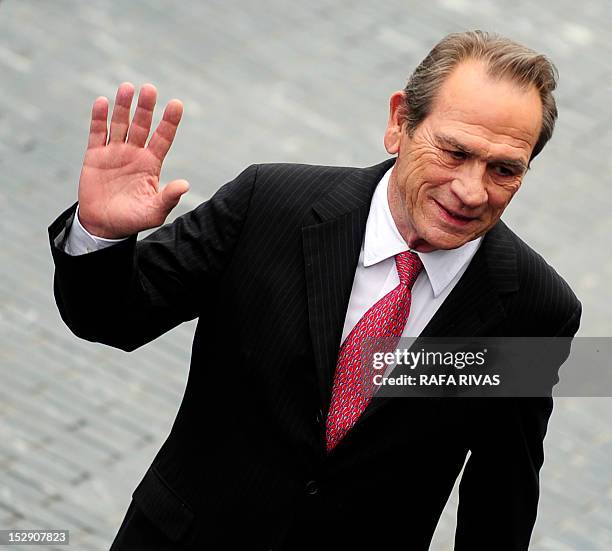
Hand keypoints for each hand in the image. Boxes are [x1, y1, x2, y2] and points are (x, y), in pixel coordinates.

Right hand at [77, 82, 188, 237]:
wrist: (104, 226)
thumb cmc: (132, 219)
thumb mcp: (154, 211)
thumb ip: (168, 198)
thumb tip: (185, 185)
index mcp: (151, 164)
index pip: (163, 138)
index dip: (169, 121)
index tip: (177, 104)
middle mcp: (134, 154)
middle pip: (142, 125)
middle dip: (146, 108)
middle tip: (150, 89)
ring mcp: (114, 152)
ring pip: (120, 124)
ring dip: (124, 106)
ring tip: (128, 87)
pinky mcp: (94, 155)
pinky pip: (97, 132)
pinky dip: (99, 117)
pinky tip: (102, 102)